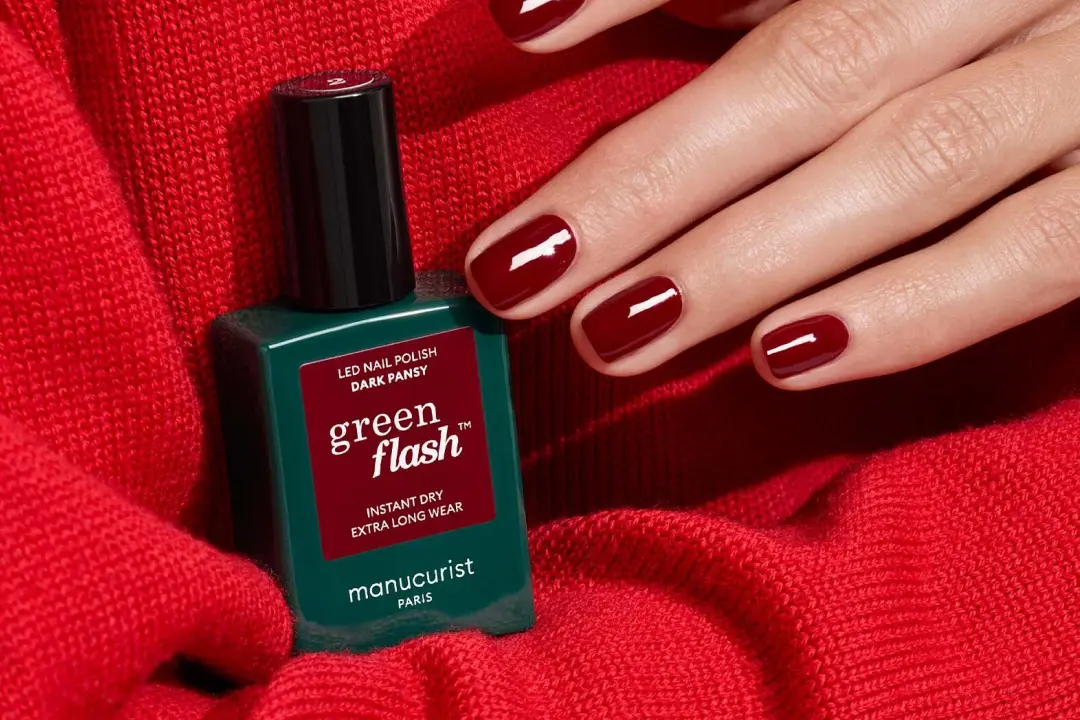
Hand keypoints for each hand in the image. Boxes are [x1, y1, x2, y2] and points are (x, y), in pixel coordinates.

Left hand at [468, 0, 1079, 388]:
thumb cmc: (968, 21)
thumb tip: (547, 16)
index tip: (515, 21)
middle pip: (816, 69)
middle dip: (652, 176)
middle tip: (517, 268)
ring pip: (911, 161)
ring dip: (746, 256)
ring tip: (612, 331)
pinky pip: (1031, 254)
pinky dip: (907, 309)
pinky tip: (783, 356)